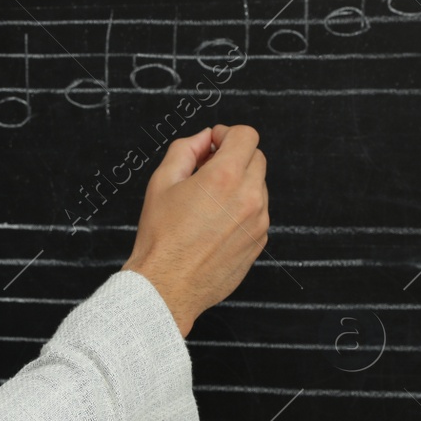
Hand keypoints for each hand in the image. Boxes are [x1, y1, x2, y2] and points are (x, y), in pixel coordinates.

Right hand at [120, 124, 268, 335]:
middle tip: (207, 170)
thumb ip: (185, 149)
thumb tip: (203, 139)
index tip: (213, 144)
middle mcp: (248, 197)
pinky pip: (258, 212)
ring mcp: (258, 221)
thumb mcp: (162, 182)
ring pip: (258, 185)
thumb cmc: (161, 238)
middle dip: (234, 157)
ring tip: (208, 202)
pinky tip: (215, 223)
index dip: (227, 134)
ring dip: (239, 183)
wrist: (167, 286)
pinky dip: (242, 208)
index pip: (247, 136)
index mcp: (224, 178)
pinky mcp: (259, 241)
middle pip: (256, 157)